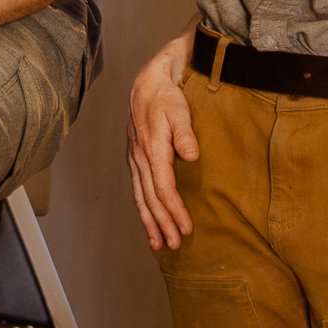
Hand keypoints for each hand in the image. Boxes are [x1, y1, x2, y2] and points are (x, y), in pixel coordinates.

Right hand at [127, 33, 198, 250]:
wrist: (147, 82)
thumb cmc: (167, 96)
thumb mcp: (180, 110)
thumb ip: (186, 134)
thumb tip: (192, 156)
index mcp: (152, 149)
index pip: (163, 188)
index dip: (174, 210)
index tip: (186, 228)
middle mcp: (140, 157)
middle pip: (150, 198)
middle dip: (162, 224)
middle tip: (174, 245)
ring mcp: (135, 159)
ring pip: (141, 197)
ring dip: (150, 222)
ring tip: (158, 244)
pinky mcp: (135, 158)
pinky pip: (138, 189)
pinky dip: (143, 209)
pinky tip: (149, 221)